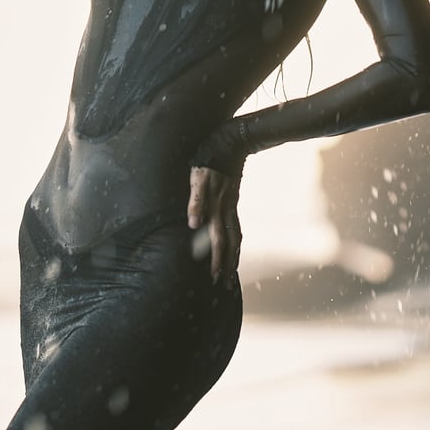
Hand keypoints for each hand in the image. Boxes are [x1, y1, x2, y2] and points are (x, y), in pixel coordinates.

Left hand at [188, 165, 242, 287]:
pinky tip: (233, 247)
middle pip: (230, 243)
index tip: (214, 276)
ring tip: (232, 272)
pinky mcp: (232, 201)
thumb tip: (193, 224)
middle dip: (228, 265)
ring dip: (234, 256)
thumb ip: (196, 202)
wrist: (231, 145)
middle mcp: (227, 210)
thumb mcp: (198, 179)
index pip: (218, 240)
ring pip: (236, 236)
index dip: (217, 259)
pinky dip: (235, 240)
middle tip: (225, 284)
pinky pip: (235, 226)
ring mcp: (232, 205)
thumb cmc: (209, 162)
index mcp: (217, 208)